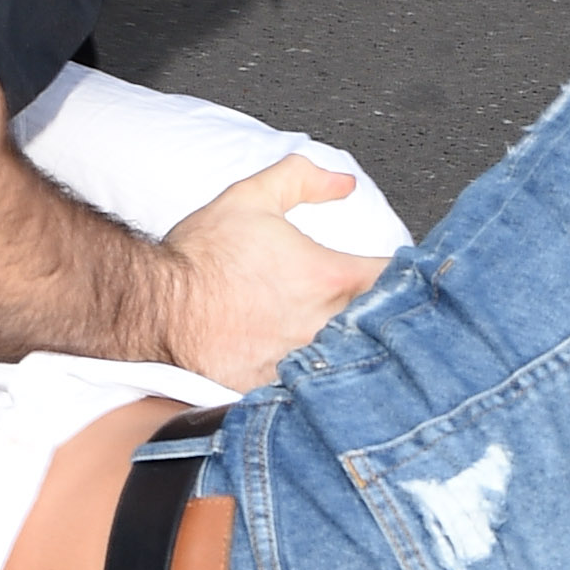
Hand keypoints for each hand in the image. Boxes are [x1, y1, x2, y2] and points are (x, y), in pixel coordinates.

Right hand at [163, 152, 385, 383]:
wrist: (156, 308)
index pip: (401, 278)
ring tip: (361, 347)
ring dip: (361, 352)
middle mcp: (326, 323)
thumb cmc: (200, 259)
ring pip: (358, 362)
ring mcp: (305, 361)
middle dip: (391, 318)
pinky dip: (325, 384)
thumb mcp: (250, 198)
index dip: (413, 274)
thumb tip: (342, 183)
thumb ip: (302, 179)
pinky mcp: (281, 388)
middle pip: (388, 326)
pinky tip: (324, 380)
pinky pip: (317, 390)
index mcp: (331, 277)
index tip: (407, 275)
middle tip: (392, 314)